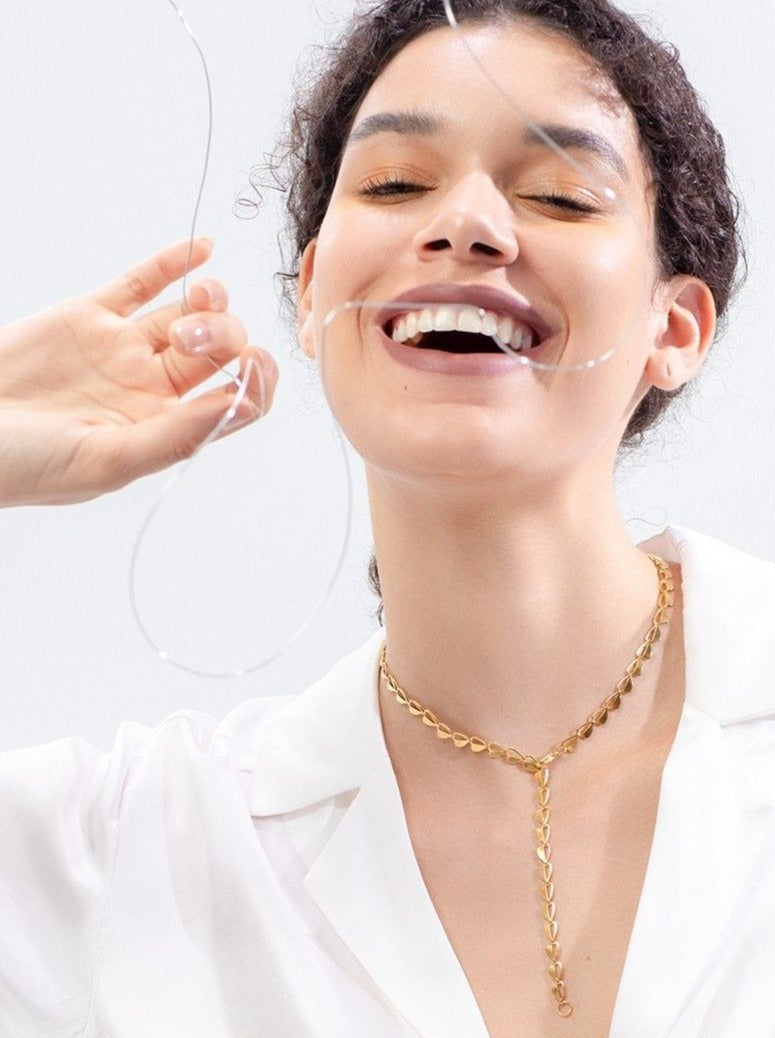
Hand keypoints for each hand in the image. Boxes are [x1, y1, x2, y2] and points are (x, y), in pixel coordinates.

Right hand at [0, 237, 276, 506]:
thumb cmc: (26, 466)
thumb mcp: (105, 461)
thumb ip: (176, 435)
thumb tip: (241, 407)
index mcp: (164, 429)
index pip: (234, 401)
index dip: (257, 381)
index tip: (259, 361)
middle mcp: (151, 389)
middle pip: (217, 351)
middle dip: (223, 336)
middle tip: (189, 340)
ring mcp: (123, 350)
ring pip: (187, 315)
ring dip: (209, 301)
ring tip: (201, 297)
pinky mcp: (90, 317)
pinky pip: (142, 284)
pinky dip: (174, 265)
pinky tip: (203, 249)